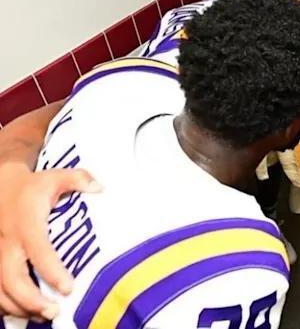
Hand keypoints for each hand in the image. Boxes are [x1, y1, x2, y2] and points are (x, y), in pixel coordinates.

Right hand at [0, 168, 100, 318]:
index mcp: (26, 224)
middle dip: (31, 299)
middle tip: (55, 311)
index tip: (68, 288)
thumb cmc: (33, 186)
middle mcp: (8, 242)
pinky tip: (27, 312)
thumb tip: (100, 187)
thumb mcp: (56, 176)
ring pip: (0, 289)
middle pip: (12, 278)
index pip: (38, 250)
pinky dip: (7, 305)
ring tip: (45, 316)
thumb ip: (79, 179)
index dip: (51, 270)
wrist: (1, 186)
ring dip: (19, 306)